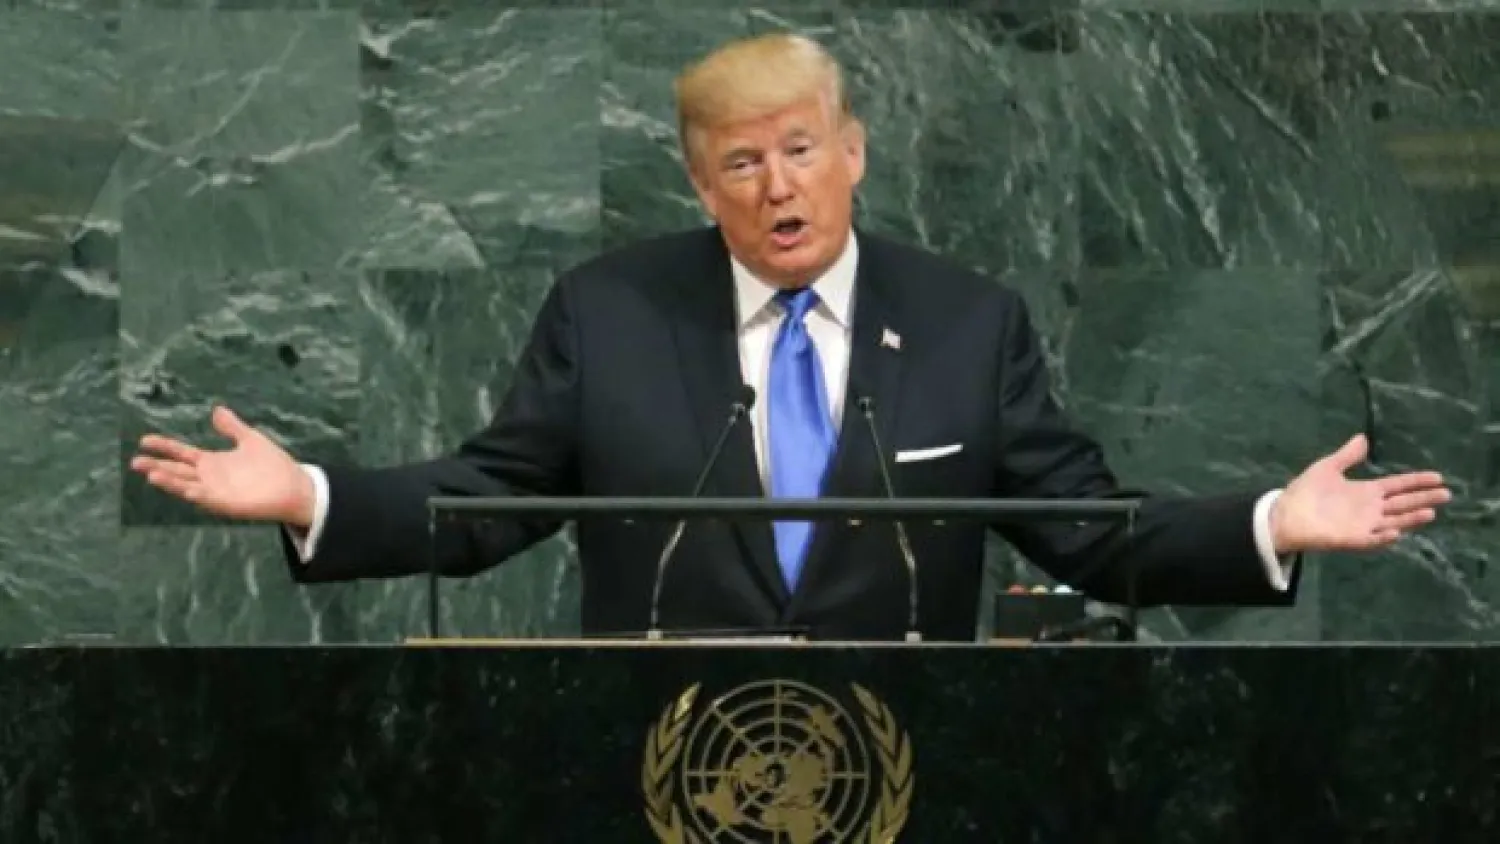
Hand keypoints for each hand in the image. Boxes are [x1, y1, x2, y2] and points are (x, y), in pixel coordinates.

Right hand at [130, 406, 315, 526]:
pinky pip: (206, 498)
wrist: (294, 486)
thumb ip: (232, 427)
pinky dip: (194, 493)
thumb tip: (216, 410)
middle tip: (135, 461)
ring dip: (169, 481)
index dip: (164, 447)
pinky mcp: (227, 503)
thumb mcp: (250, 439)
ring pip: (186, 486)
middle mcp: (210, 478)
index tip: (144, 440)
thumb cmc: (274, 465)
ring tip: (150, 474)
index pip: (182, 453)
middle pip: (177, 471)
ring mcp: (216, 492)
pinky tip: (184, 488)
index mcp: (213, 462)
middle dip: (157, 466)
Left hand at [1270, 433, 1450, 554]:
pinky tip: (1395, 532)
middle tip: (1446, 494)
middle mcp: (1370, 509)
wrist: (1284, 514)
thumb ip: (1347, 456)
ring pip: (1393, 522)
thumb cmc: (1305, 492)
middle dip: (1423, 499)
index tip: (1438, 477)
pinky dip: (1383, 537)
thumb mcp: (1327, 468)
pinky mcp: (1352, 539)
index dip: (1416, 481)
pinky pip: (1371, 539)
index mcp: (1366, 492)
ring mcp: (1363, 525)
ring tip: (1430, 512)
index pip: (1397, 486)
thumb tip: (1363, 438)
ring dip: (1410, 518)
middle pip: (1402, 503)